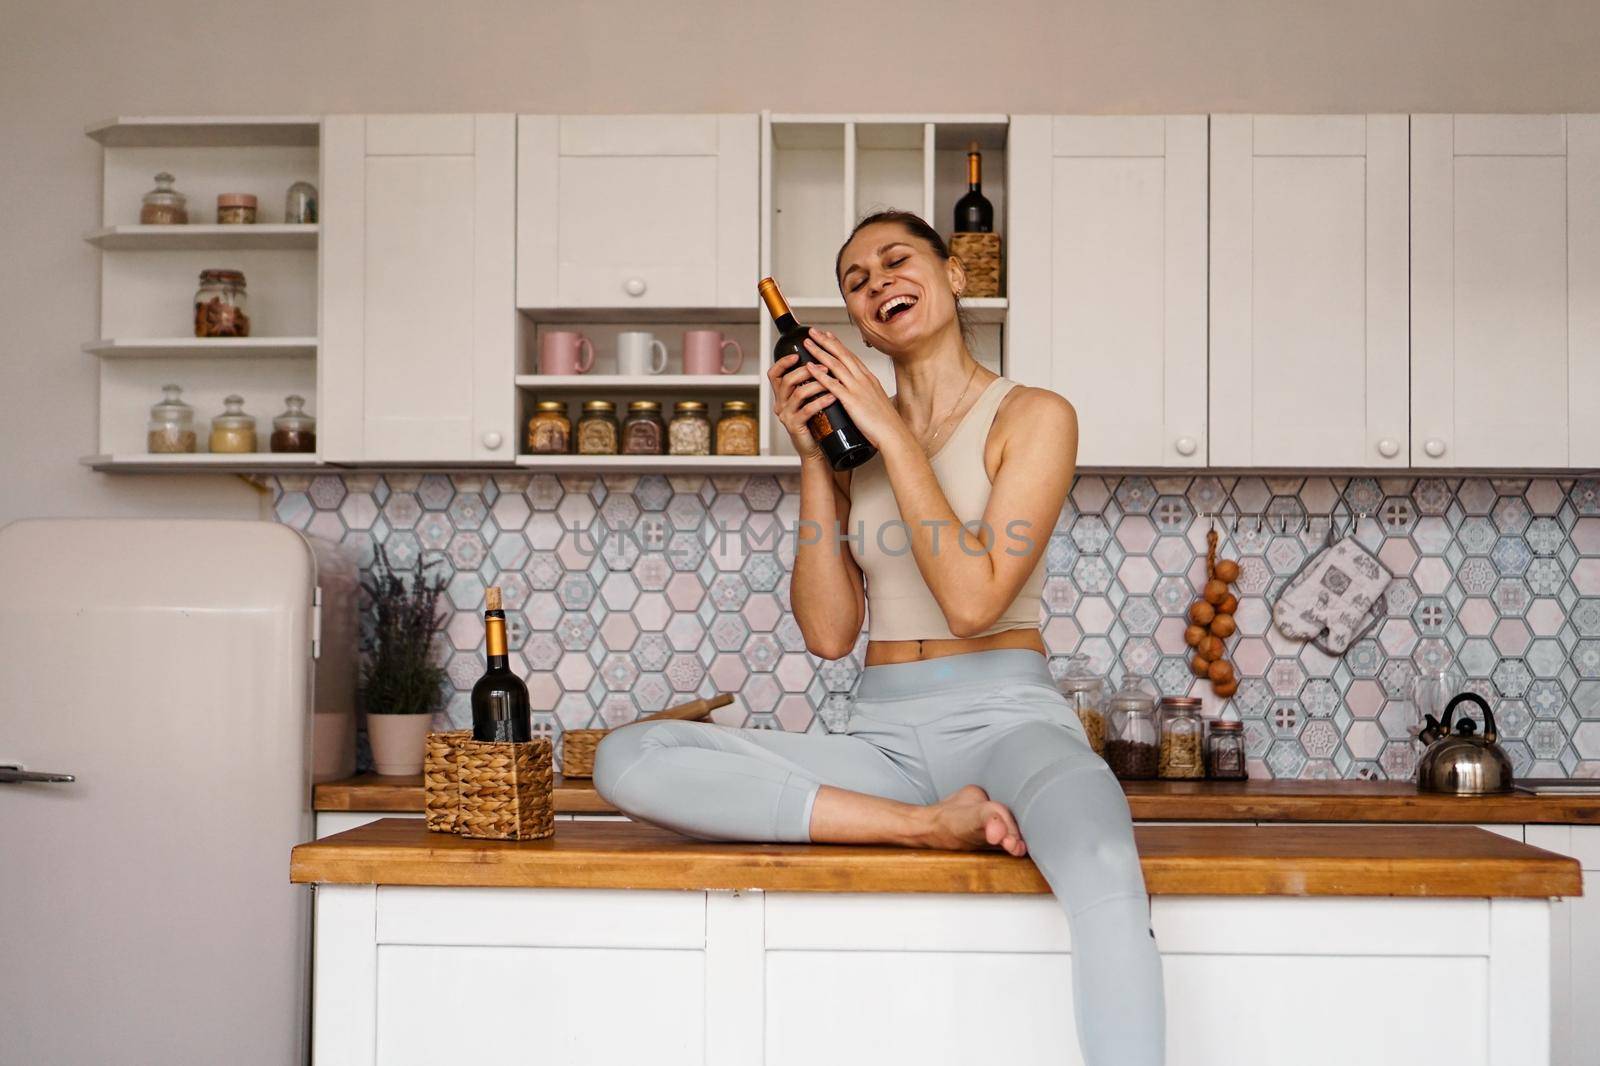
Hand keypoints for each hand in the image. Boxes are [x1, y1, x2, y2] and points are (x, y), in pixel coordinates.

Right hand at [766, 351, 833, 463]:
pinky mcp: (795, 426)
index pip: (774, 374)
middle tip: (825, 367)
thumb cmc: (816, 423)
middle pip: (787, 381)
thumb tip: (821, 362)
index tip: (797, 354)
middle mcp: (781, 404)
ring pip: (798, 394)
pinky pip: (807, 410)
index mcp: (782, 395)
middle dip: (806, 370)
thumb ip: (809, 385)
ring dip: (817, 384)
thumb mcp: (809, 400)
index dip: (783, 362)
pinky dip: (821, 401)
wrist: (816, 450)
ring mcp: (787, 416)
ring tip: (833, 381)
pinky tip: (832, 397)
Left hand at [799, 329, 906, 450]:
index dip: (838, 344)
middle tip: (813, 331)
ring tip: (807, 343)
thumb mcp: (877, 401)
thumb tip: (860, 394)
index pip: (851, 356)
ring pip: (835, 364)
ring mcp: (857, 388)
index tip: (828, 335)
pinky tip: (809, 367)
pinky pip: (832, 384)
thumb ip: (867, 394)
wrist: (893, 434)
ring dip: (819, 352)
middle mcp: (863, 379)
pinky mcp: (851, 400)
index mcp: (869, 379)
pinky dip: (819, 374)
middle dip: (826, 341)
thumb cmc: (886, 423)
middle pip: (841, 354)